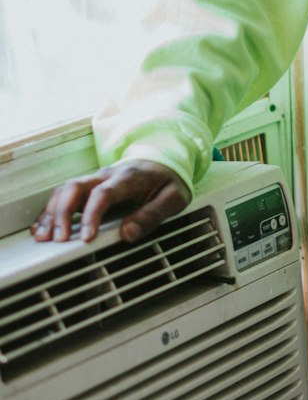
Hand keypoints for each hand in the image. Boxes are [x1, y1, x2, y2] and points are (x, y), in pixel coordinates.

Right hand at [32, 161, 190, 244]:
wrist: (165, 160)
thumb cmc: (168, 180)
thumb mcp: (173, 197)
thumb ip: (153, 215)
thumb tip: (128, 233)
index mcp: (128, 178)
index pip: (104, 193)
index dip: (92, 215)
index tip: (86, 238)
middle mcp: (106, 176)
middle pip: (75, 187)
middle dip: (62, 213)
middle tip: (59, 239)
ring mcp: (95, 180)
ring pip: (65, 190)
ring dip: (52, 213)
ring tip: (44, 237)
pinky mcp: (89, 187)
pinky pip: (64, 195)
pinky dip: (50, 211)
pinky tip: (42, 227)